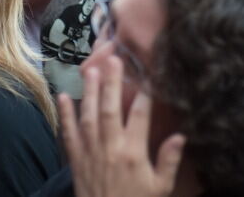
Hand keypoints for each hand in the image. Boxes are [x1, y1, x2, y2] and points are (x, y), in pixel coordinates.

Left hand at [59, 57, 184, 196]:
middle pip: (111, 110)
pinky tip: (62, 96)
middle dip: (112, 83)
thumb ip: (169, 161)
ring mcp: (91, 153)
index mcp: (134, 153)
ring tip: (91, 69)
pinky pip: (68, 134)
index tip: (149, 75)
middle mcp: (111, 148)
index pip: (141, 116)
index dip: (146, 94)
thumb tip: (181, 135)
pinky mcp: (76, 160)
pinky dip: (65, 115)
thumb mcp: (160, 187)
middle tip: (113, 59)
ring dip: (89, 92)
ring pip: (89, 116)